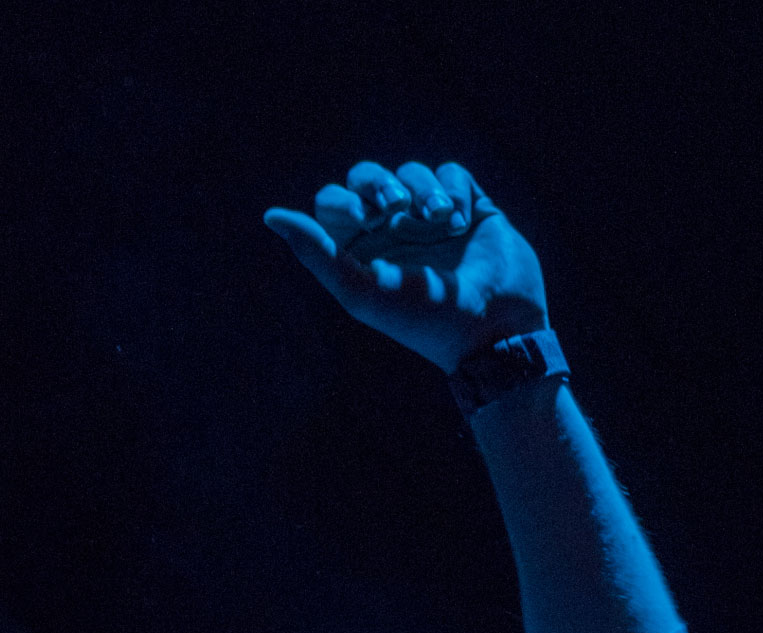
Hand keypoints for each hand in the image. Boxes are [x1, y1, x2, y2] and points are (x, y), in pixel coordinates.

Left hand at [264, 160, 548, 373]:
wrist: (491, 329)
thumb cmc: (422, 320)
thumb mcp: (360, 291)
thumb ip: (316, 253)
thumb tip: (270, 215)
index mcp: (363, 252)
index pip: (335, 203)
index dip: (343, 200)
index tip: (362, 217)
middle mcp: (395, 232)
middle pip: (369, 176)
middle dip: (379, 183)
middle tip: (396, 207)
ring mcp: (432, 219)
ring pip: (413, 172)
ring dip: (422, 191)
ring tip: (439, 222)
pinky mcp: (471, 208)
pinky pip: (452, 173)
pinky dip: (452, 189)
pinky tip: (459, 220)